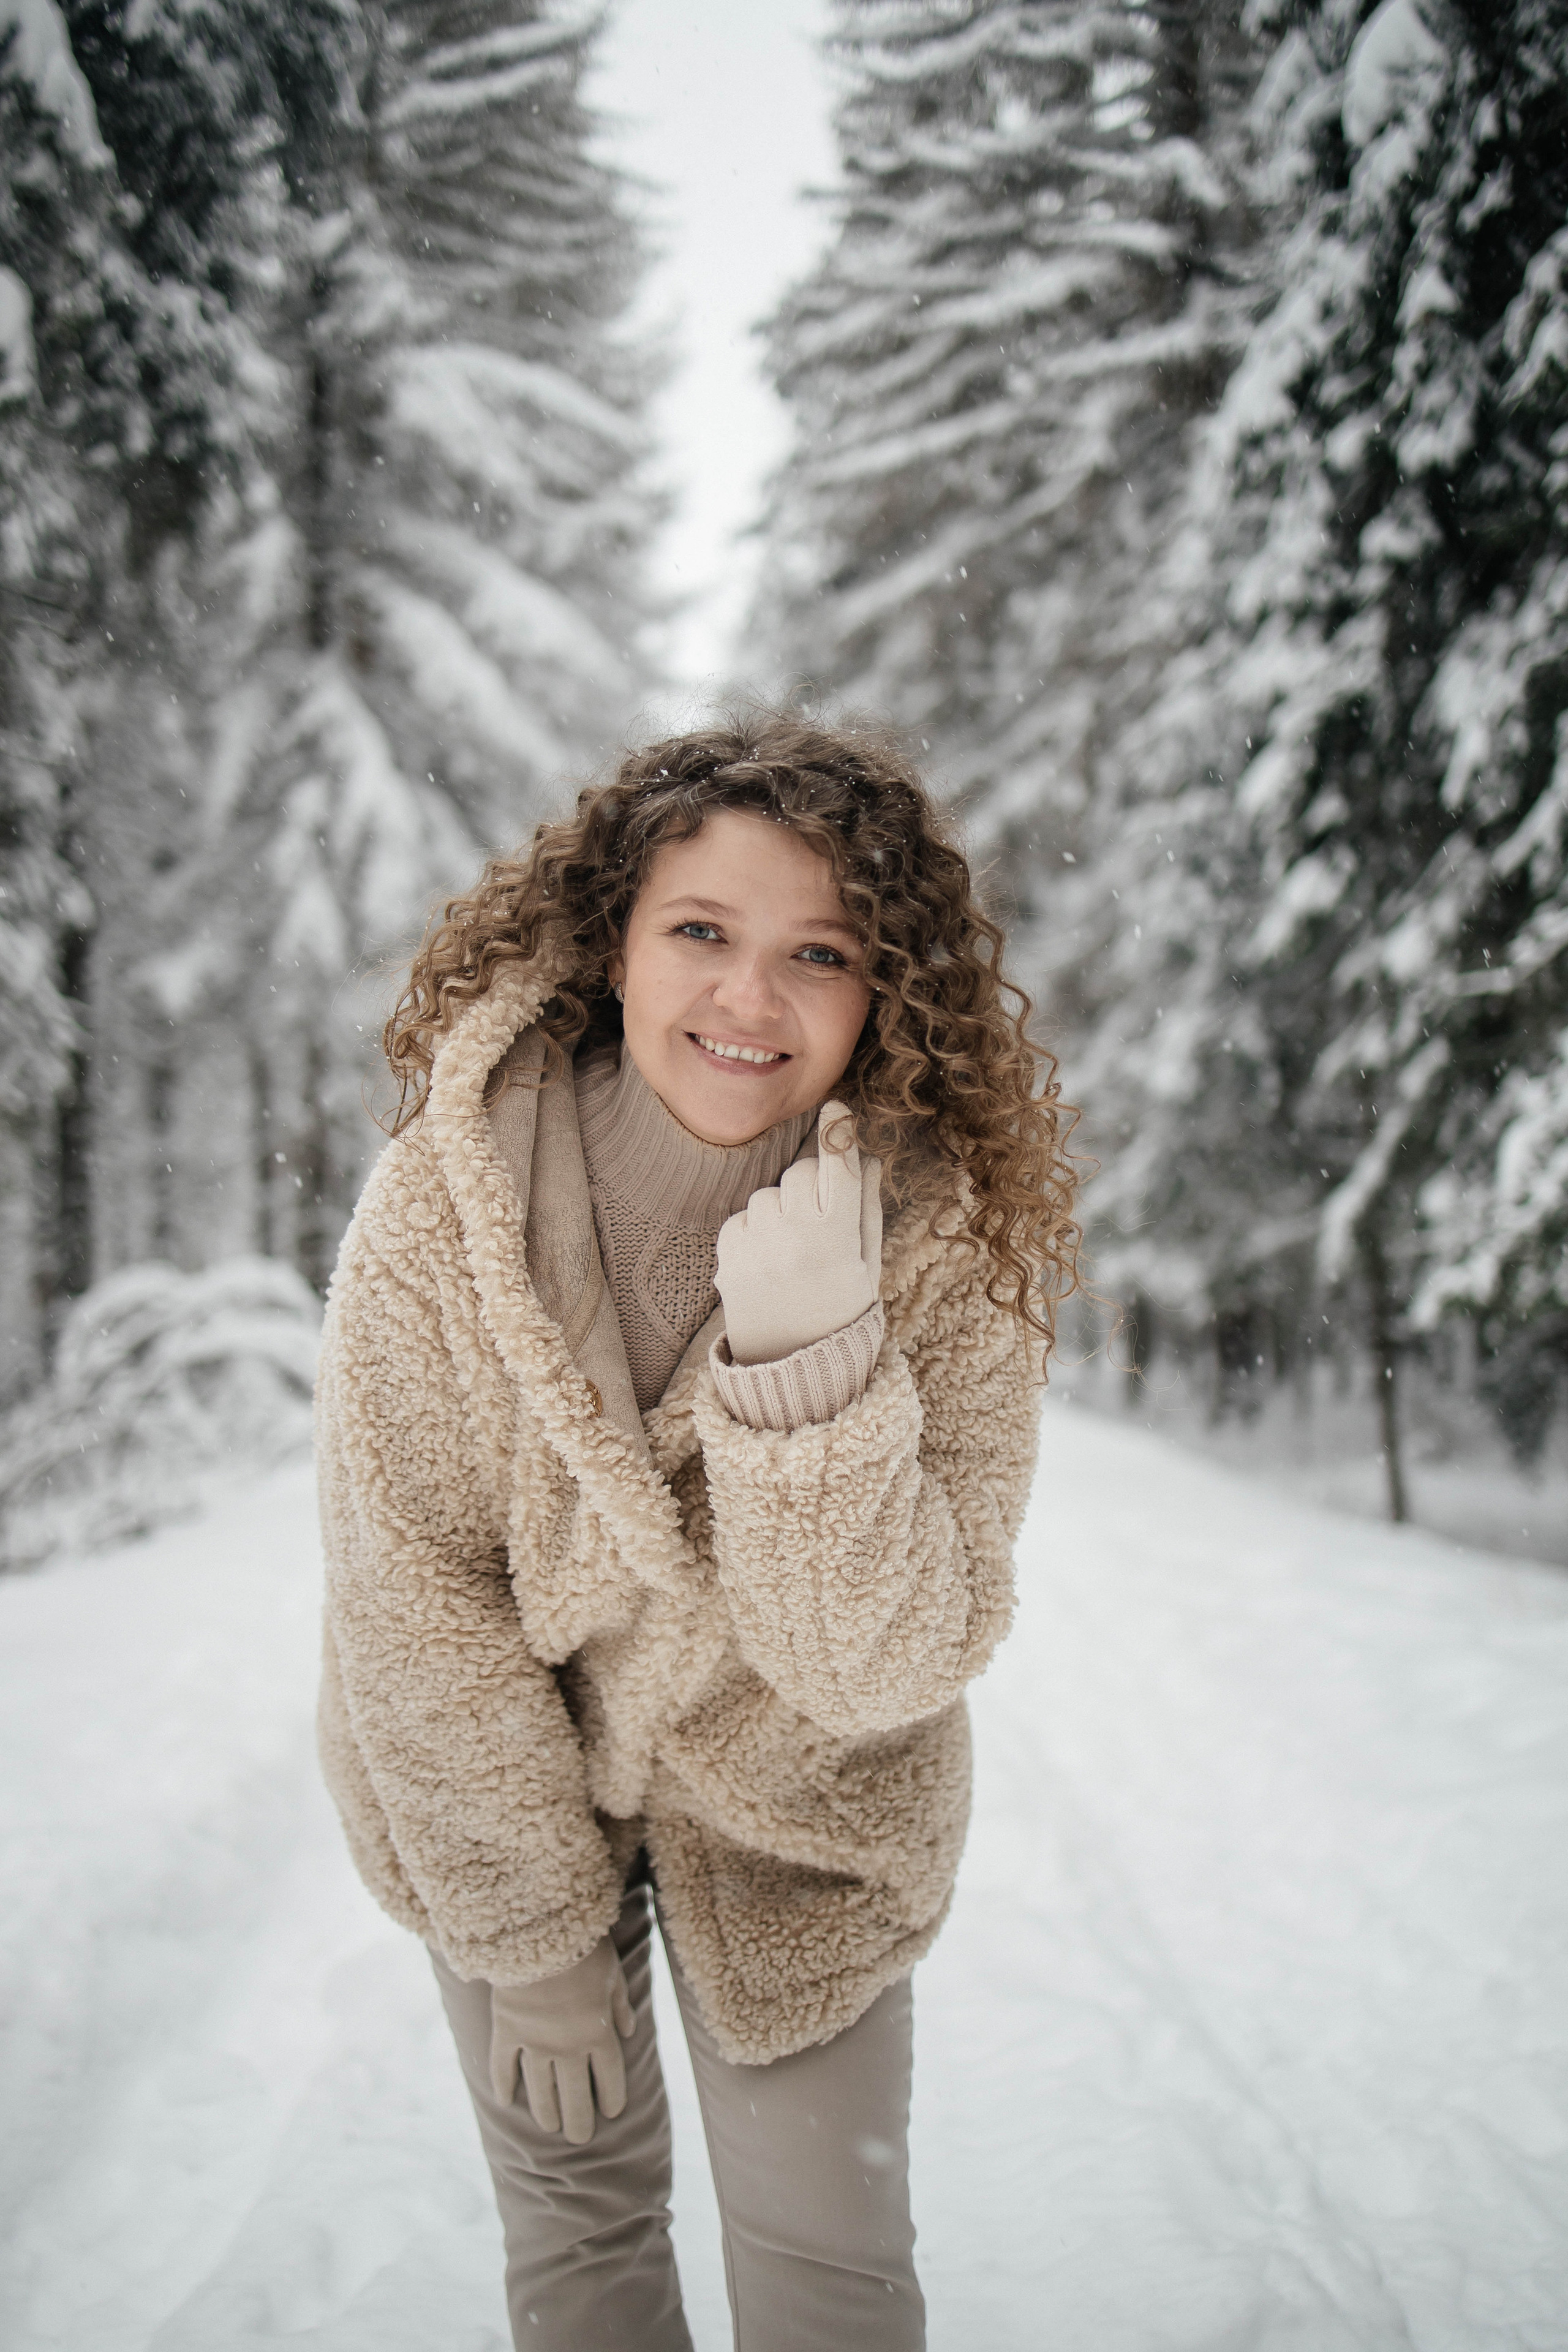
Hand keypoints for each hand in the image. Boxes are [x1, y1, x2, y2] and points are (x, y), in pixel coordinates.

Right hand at [489, 1935, 634, 2143]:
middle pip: (576, 2094)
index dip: (612, 2097)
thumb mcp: (612, 1971)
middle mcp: (567, 2046)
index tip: (612, 2112)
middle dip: (579, 2120)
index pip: (609, 2076)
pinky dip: (504, 2084)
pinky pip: (503, 2066)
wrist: (538, 1930)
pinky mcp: (506, 2031)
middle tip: (579, 2138)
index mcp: (598, 2032)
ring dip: (547, 2111)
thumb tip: (631, 2031)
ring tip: (551, 2126)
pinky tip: (505, 2100)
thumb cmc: (583, 1945)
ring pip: (541, 2089)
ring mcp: (534, 2042)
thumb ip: (619, 2004)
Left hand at [715, 1100, 882, 1366]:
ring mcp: (757, 1246)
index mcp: (837, 1238)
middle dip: (810, 1182)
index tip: (835, 1108)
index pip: (838, 1166)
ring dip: (779, 1208)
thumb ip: (865, 1206)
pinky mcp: (727, 1255)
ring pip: (767, 1192)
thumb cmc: (839, 1309)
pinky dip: (754, 1229)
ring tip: (792, 1249)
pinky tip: (768, 1259)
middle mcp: (795, 1237)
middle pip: (800, 1172)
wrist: (791, 1363)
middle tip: (818, 1216)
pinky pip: (741, 1216)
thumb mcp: (867, 1263)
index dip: (839, 1133)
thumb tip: (867, 1154)